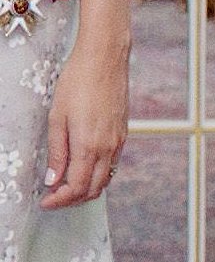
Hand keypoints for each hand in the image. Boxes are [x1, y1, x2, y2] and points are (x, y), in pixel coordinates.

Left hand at [41, 40, 128, 208]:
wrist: (105, 59)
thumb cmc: (78, 81)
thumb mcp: (57, 117)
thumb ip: (56, 152)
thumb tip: (52, 179)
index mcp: (88, 146)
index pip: (75, 188)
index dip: (59, 201)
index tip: (45, 202)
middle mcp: (107, 148)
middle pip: (92, 190)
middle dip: (72, 200)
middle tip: (53, 198)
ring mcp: (118, 142)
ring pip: (104, 180)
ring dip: (86, 190)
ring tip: (66, 186)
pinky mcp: (122, 135)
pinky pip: (111, 166)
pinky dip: (97, 176)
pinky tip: (83, 168)